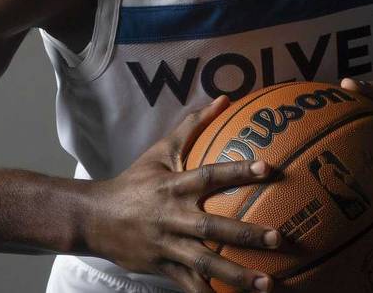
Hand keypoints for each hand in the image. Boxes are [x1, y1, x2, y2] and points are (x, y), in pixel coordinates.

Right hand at [84, 94, 280, 292]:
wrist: (93, 219)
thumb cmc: (134, 182)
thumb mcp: (160, 151)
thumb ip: (193, 126)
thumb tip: (224, 99)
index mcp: (173, 187)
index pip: (209, 176)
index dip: (237, 171)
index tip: (268, 168)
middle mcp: (172, 217)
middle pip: (212, 228)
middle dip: (246, 235)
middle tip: (279, 238)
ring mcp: (167, 246)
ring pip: (205, 264)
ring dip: (237, 276)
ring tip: (268, 284)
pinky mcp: (162, 267)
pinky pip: (189, 285)